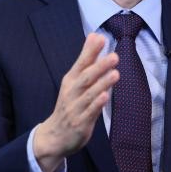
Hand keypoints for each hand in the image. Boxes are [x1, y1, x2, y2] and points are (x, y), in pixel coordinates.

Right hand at [33, 33, 118, 171]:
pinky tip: (106, 96)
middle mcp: (72, 92)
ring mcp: (75, 108)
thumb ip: (87, 59)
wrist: (55, 136)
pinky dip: (97, 104)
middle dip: (99, 67)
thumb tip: (95, 35)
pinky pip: (89, 113)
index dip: (90, 51)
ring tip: (115, 73)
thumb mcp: (75, 80)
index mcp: (71, 80)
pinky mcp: (80, 123)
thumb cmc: (70, 103)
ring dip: (102, 84)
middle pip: (86, 77)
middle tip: (114, 56)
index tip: (101, 38)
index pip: (81, 63)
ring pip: (89, 95)